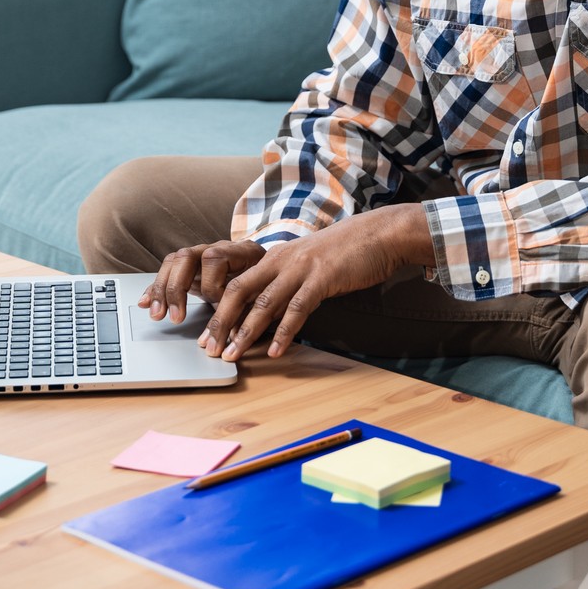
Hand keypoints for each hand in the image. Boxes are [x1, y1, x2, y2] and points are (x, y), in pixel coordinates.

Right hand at [141, 240, 266, 321]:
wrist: (272, 271)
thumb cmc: (270, 285)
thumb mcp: (266, 297)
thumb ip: (247, 313)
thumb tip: (231, 339)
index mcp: (240, 251)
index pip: (215, 258)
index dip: (212, 285)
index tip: (215, 306)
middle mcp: (218, 248)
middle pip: (187, 256)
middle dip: (177, 288)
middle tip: (175, 318)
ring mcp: (202, 255)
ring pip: (173, 262)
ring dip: (162, 290)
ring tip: (157, 315)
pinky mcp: (192, 268)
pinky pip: (167, 272)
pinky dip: (154, 288)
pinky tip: (145, 303)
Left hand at [200, 205, 432, 361]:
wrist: (380, 233)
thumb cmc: (346, 252)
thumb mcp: (308, 263)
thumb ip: (288, 282)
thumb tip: (272, 311)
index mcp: (275, 257)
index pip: (236, 284)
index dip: (219, 311)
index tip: (208, 336)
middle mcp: (281, 260)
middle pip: (239, 292)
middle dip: (221, 323)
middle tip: (209, 349)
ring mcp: (301, 268)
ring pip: (264, 302)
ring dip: (245, 332)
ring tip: (233, 355)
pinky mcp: (322, 278)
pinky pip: (298, 308)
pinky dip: (284, 332)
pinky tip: (275, 351)